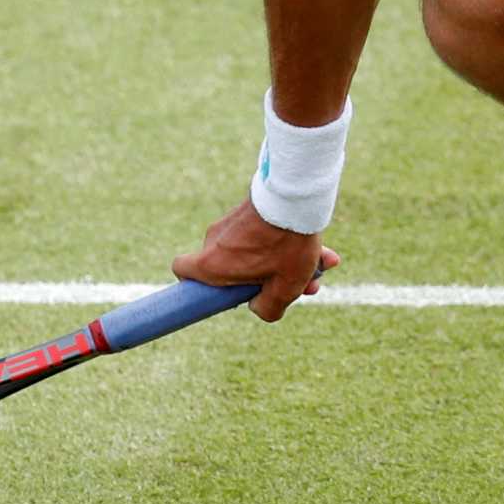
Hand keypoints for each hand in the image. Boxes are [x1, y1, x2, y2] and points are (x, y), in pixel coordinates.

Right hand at [169, 197, 339, 321]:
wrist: (297, 194)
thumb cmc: (285, 244)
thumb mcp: (284, 288)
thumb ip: (268, 308)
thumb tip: (258, 306)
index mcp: (212, 263)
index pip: (182, 271)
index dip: (197, 284)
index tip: (228, 292)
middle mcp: (214, 240)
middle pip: (232, 268)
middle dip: (266, 279)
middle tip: (301, 285)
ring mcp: (231, 222)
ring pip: (255, 251)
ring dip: (285, 263)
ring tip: (320, 266)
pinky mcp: (248, 208)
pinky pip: (266, 235)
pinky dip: (288, 244)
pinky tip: (322, 251)